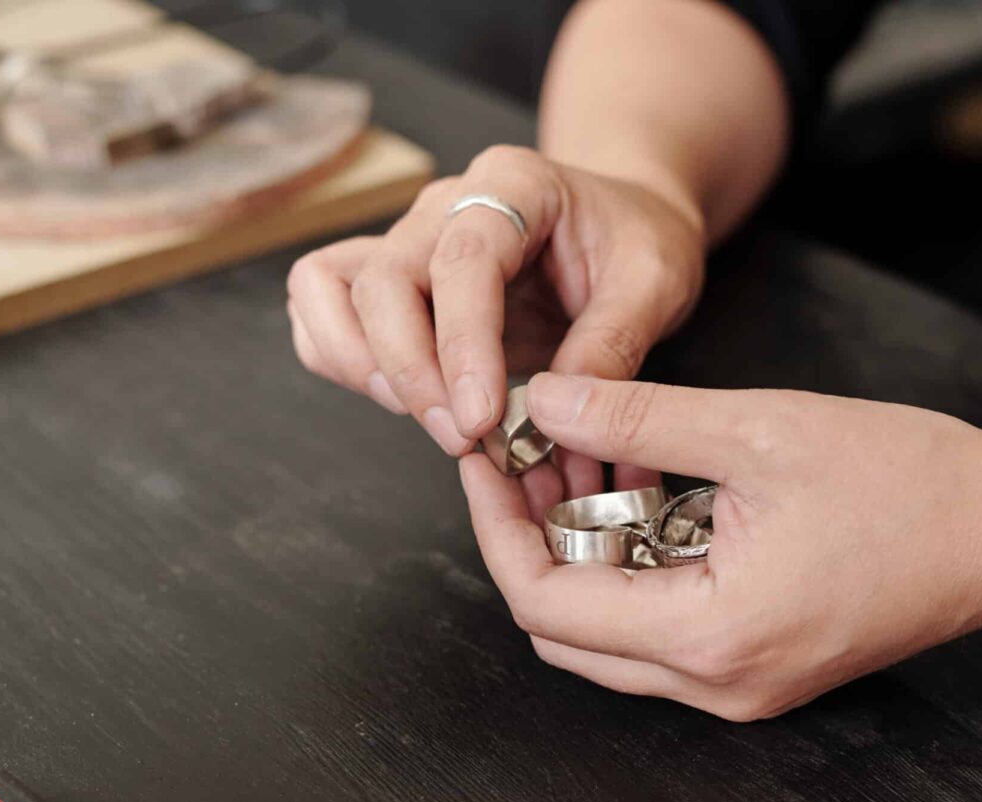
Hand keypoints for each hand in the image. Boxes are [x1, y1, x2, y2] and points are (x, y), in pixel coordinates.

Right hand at [286, 145, 705, 467]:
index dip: (462, 345)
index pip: (462, 260)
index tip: (481, 419)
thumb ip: (612, 344)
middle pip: (381, 279)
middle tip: (461, 437)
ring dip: (360, 365)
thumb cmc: (636, 243)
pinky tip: (404, 400)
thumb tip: (552, 416)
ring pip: (326, 287)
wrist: (622, 225)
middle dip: (410, 371)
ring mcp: (407, 240)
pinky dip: (343, 360)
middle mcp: (444, 205)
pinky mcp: (391, 281)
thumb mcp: (657, 282)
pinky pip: (324, 309)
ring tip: (426, 418)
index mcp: (513, 185)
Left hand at [460, 374, 981, 719]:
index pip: (546, 603)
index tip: (486, 456)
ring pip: (610, 630)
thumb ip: (640, 415)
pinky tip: (643, 482)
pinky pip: (662, 625)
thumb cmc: (914, 481)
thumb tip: (544, 398)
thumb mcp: (762, 428)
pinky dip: (636, 561)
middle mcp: (716, 683)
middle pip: (566, 628)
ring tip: (583, 452)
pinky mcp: (760, 664)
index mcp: (709, 635)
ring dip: (584, 546)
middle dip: (532, 535)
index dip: (497, 526)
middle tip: (527, 453)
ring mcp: (740, 683)